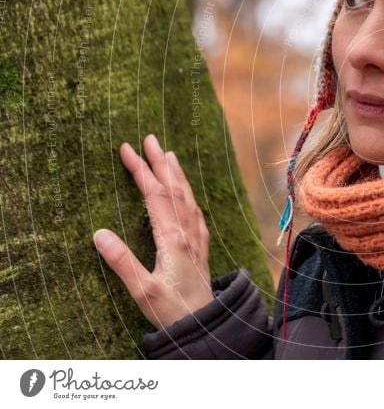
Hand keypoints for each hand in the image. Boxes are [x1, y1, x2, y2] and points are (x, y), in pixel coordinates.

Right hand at [93, 134, 213, 330]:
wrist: (204, 325)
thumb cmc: (172, 311)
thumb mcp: (142, 290)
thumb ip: (121, 262)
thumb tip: (99, 233)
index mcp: (172, 239)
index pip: (156, 195)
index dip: (142, 171)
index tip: (127, 150)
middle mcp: (187, 233)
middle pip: (174, 189)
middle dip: (160, 162)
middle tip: (150, 138)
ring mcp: (196, 239)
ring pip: (187, 198)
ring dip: (177, 174)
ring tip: (169, 154)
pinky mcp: (200, 248)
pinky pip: (195, 212)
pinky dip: (188, 195)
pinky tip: (187, 194)